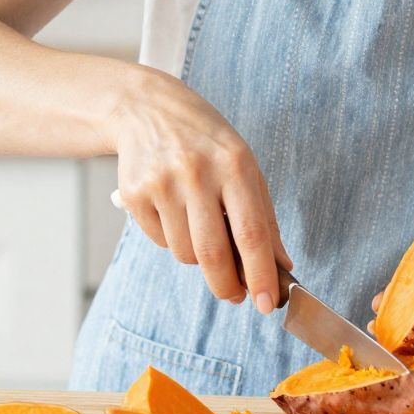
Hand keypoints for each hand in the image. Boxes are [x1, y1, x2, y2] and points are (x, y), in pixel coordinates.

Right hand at [111, 68, 289, 310]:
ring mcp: (161, 184)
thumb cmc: (206, 142)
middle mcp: (196, 173)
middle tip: (235, 295)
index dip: (260, 274)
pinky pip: (159, 241)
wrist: (147, 109)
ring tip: (199, 227)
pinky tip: (173, 210)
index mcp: (234, 164)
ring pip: (184, 253)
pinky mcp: (133, 194)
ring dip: (197, 257)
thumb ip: (264, 218)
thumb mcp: (245, 166)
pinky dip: (172, 239)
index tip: (267, 304)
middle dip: (227, 286)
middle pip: (213, 254)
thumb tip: (280, 267)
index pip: (251, 232)